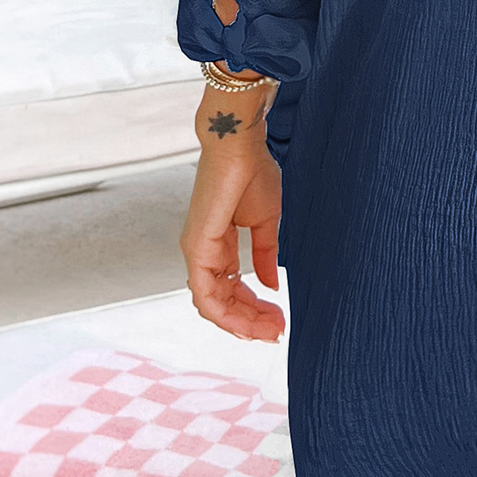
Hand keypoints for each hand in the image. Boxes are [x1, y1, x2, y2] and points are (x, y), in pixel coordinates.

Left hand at [180, 88, 284, 341]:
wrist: (239, 145)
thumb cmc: (252, 172)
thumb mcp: (265, 222)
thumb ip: (264, 255)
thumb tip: (271, 285)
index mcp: (218, 248)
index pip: (232, 292)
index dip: (254, 310)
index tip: (279, 320)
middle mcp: (204, 255)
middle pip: (223, 305)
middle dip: (252, 323)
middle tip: (278, 331)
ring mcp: (197, 253)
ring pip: (214, 306)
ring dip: (243, 323)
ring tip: (272, 328)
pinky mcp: (197, 249)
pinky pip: (206, 295)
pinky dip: (228, 314)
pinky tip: (253, 320)